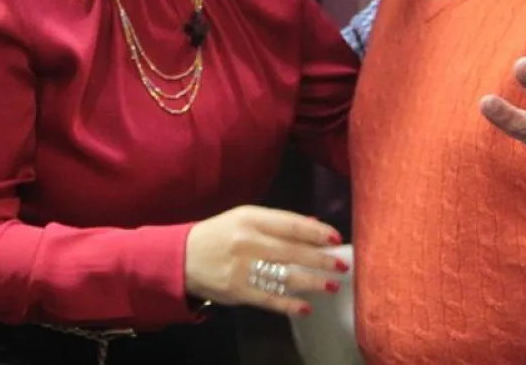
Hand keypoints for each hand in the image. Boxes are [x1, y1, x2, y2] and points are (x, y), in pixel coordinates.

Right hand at [185, 206, 347, 316]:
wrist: (182, 258)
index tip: (336, 238)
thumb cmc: (219, 235)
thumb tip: (313, 224)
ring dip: (312, 283)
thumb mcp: (244, 218)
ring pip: (285, 277)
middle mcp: (248, 242)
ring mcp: (243, 268)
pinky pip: (270, 299)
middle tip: (343, 264)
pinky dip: (289, 304)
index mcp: (250, 219)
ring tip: (332, 286)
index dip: (316, 232)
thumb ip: (277, 222)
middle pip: (292, 251)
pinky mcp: (239, 291)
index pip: (291, 224)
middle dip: (320, 259)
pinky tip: (306, 308)